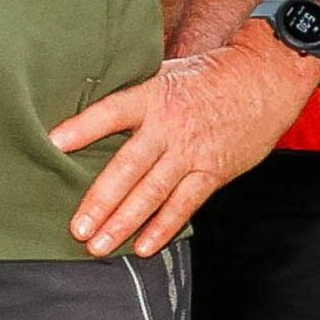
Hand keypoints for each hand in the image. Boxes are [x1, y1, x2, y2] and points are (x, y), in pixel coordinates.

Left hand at [52, 34, 319, 255]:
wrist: (265, 78)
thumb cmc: (211, 75)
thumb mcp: (168, 73)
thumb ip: (136, 96)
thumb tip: (91, 115)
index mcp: (154, 96)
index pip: (112, 111)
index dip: (83, 127)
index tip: (54, 143)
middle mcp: (170, 126)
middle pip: (128, 167)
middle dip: (100, 200)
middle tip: (76, 228)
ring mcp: (191, 152)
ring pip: (152, 192)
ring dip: (124, 222)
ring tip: (99, 245)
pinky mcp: (213, 171)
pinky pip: (184, 205)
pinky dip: (164, 227)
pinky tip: (143, 246)